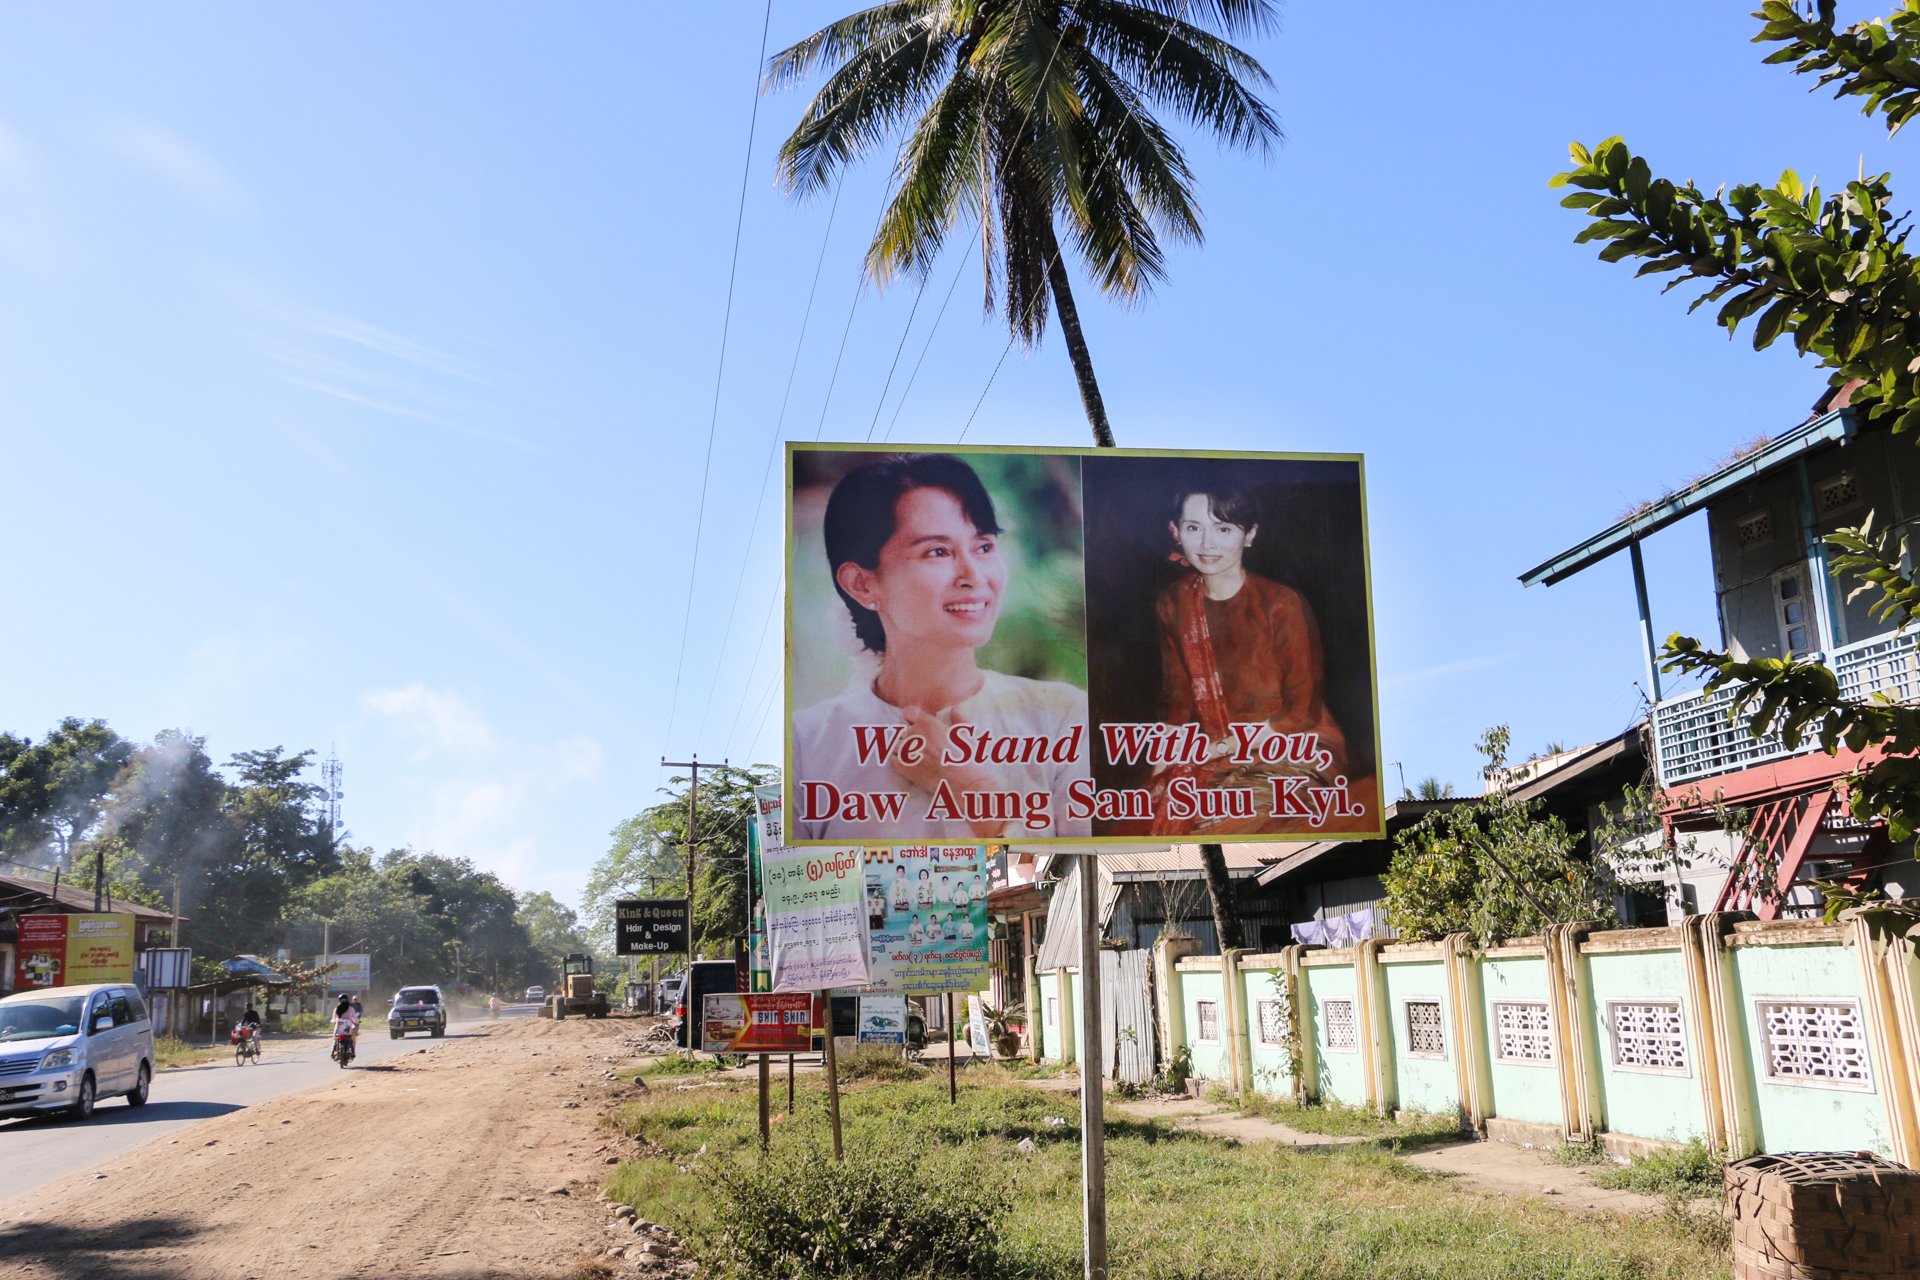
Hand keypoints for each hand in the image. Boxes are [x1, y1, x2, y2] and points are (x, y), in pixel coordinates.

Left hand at [887, 707, 1005, 838]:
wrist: (964, 783)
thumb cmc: (968, 758)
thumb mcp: (968, 734)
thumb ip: (958, 719)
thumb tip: (955, 709)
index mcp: (928, 723)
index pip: (908, 713)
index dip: (912, 719)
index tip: (916, 725)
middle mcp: (914, 734)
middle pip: (903, 731)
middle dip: (910, 737)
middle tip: (923, 748)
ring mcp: (906, 751)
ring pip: (897, 745)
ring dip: (904, 750)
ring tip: (918, 758)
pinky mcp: (903, 767)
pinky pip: (893, 759)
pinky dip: (899, 762)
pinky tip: (913, 766)